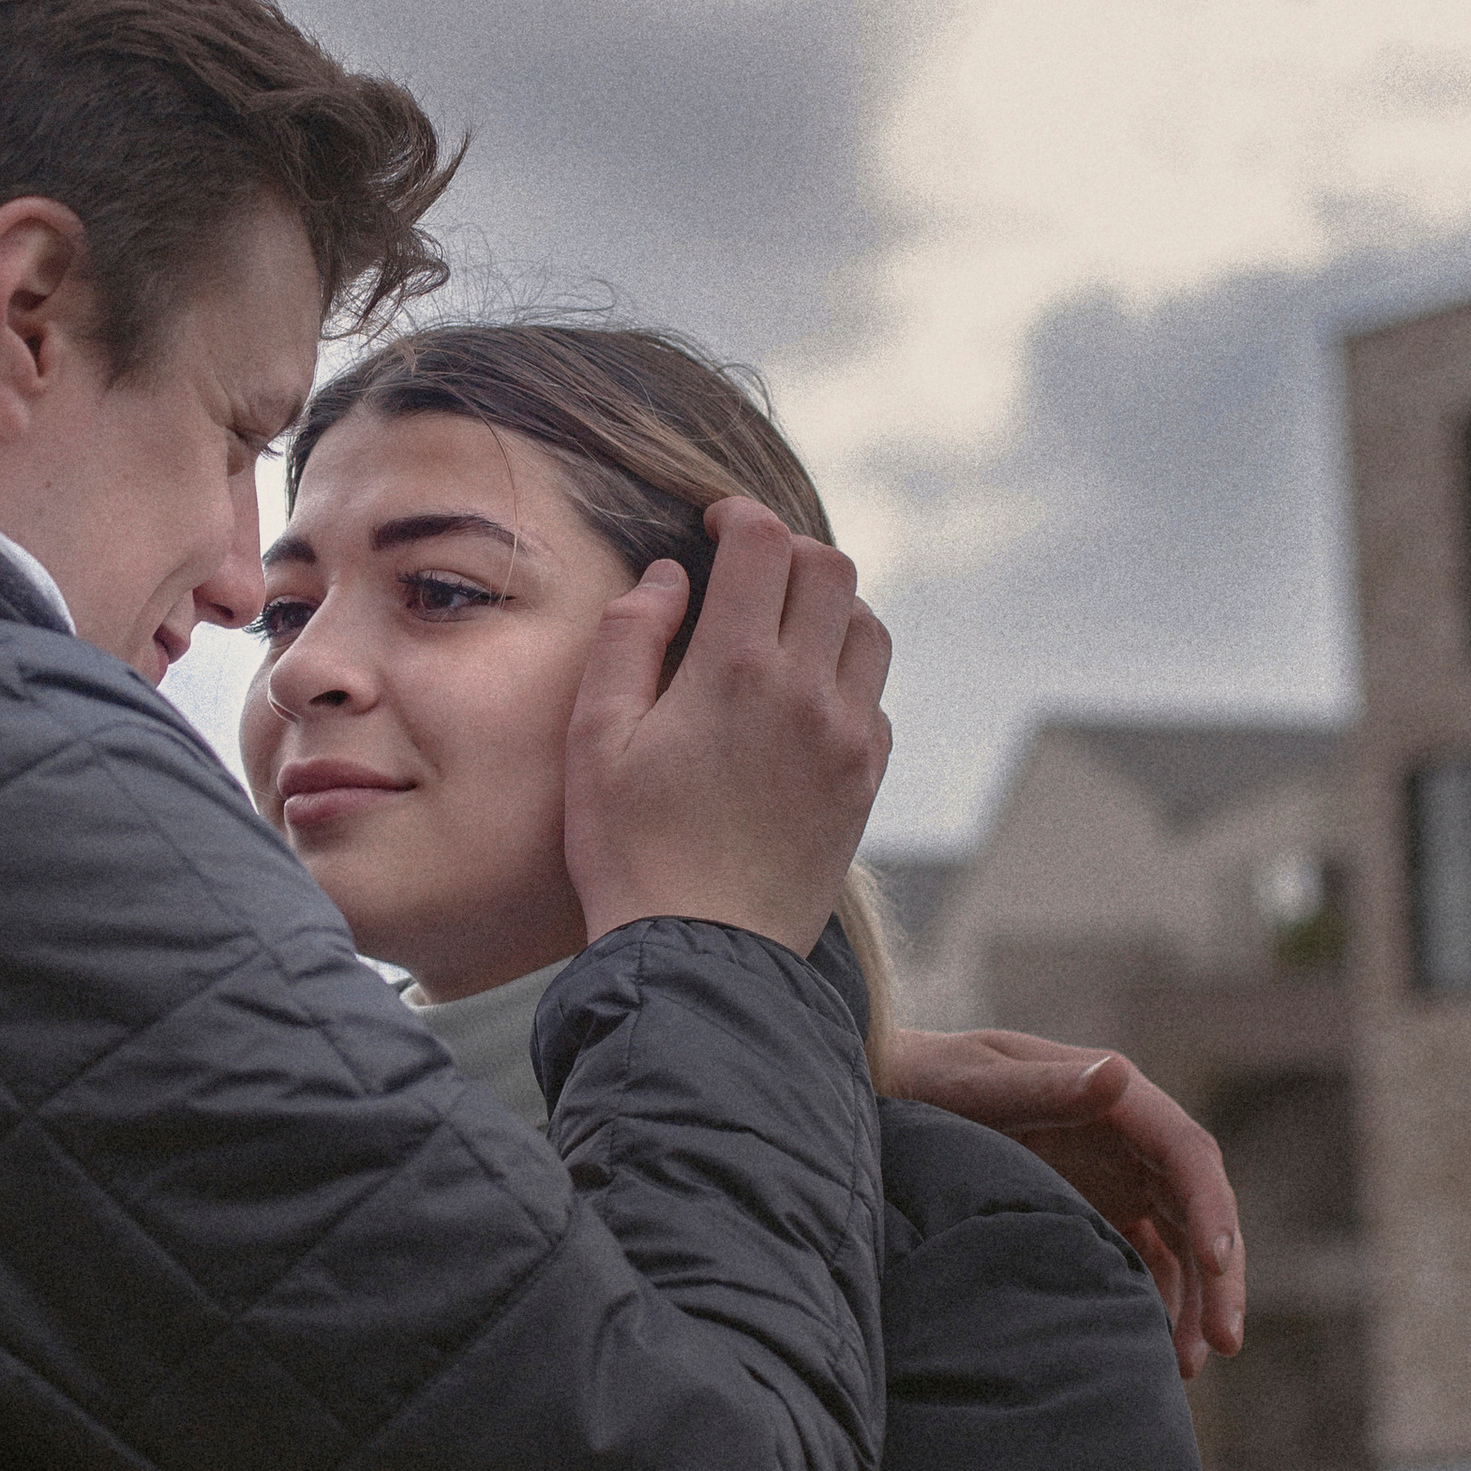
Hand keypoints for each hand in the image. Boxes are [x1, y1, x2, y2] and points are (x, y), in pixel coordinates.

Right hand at [565, 503, 892, 959]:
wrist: (700, 956)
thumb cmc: (630, 849)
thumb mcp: (596, 737)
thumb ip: (631, 636)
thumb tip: (672, 575)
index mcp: (734, 669)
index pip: (763, 542)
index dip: (737, 513)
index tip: (713, 522)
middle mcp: (807, 692)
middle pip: (831, 568)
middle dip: (785, 551)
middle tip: (744, 571)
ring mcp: (847, 738)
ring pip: (868, 626)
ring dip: (827, 607)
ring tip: (778, 628)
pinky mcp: (865, 781)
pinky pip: (875, 695)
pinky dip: (844, 674)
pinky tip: (798, 699)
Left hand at [878, 1027, 1245, 1378]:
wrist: (876, 1101)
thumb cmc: (918, 1082)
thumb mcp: (969, 1084)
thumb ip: (1039, 1087)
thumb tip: (1117, 1075)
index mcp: (1106, 1094)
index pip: (1185, 1152)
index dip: (1211, 1207)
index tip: (1217, 1262)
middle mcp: (1122, 1133)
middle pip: (1197, 1204)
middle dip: (1219, 1273)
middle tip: (1225, 1343)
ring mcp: (1111, 1174)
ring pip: (1180, 1240)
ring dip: (1194, 1299)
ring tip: (1187, 1365)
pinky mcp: (1093, 1212)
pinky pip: (1144, 1260)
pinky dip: (1158, 1303)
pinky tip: (1155, 1350)